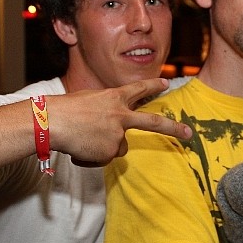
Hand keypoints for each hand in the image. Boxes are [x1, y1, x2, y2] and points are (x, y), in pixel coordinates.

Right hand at [46, 78, 190, 164]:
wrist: (53, 122)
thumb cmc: (64, 110)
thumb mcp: (88, 101)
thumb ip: (104, 111)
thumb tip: (112, 131)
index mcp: (113, 98)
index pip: (138, 89)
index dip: (152, 86)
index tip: (166, 83)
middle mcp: (120, 115)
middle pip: (153, 122)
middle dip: (173, 128)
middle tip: (188, 134)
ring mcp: (117, 134)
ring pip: (118, 148)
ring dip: (104, 147)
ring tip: (83, 139)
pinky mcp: (110, 151)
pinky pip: (104, 159)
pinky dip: (92, 157)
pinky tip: (80, 147)